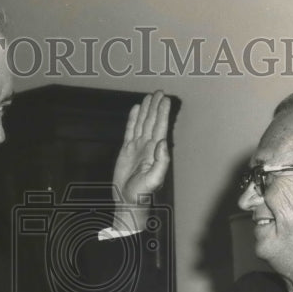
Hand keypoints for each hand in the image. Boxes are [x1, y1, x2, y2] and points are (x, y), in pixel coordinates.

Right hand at [111, 90, 171, 232]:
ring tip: (149, 96)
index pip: (159, 127)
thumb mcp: (154, 179)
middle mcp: (147, 146)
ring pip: (142, 123)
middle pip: (152, 121)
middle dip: (155, 106)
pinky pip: (130, 130)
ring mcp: (137, 147)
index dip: (162, 113)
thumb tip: (162, 142)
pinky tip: (136, 109)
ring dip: (146, 110)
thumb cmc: (142, 193)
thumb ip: (161, 162)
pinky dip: (133, 119)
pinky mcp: (127, 150)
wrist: (128, 200)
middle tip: (159, 91)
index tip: (165, 99)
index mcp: (155, 151)